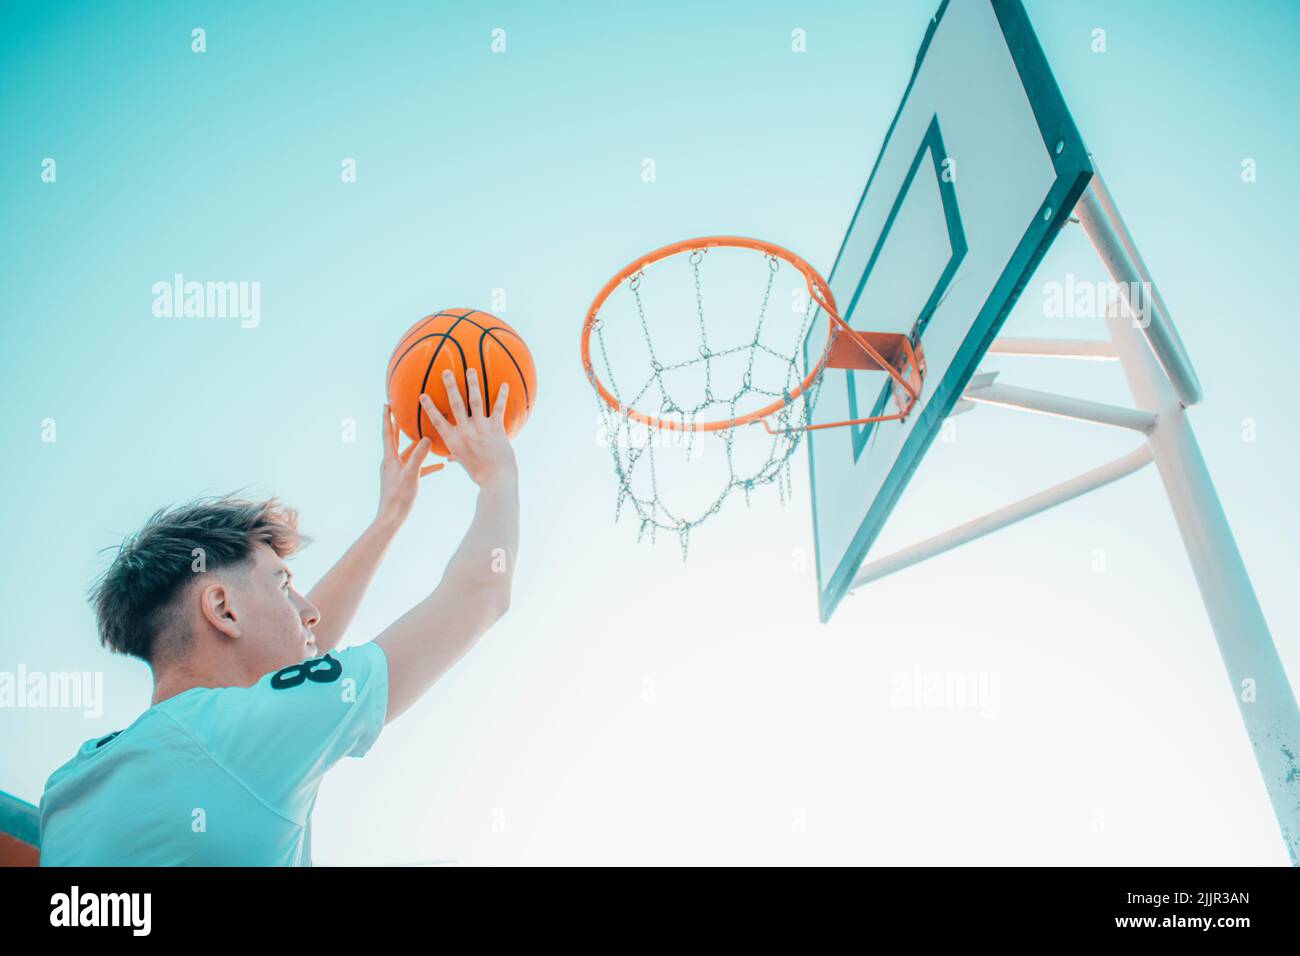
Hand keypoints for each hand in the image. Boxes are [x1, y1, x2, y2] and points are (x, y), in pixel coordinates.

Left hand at [377, 404, 436, 527]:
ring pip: (409, 453)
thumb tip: (427, 439)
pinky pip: (417, 468)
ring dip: (418, 445)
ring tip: (428, 435)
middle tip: (402, 412)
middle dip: (399, 426)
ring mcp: (398, 471)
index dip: (387, 418)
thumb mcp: (411, 474)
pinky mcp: (405, 480)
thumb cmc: (399, 497)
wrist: (392, 517)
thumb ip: (418, 456)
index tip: (386, 404)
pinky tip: (440, 465)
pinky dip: (427, 464)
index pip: (387, 433)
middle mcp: (392, 462)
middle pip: (396, 439)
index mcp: (390, 458)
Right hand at [419, 368, 516, 486]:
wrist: (497, 479)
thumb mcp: (463, 463)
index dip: (430, 407)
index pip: (438, 420)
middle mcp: (465, 432)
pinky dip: (502, 396)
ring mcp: (481, 429)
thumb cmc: (479, 473)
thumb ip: (455, 456)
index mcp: (454, 441)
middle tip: (447, 371)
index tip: (423, 395)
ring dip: (473, 383)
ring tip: (471, 369)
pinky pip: (498, 408)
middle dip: (450, 386)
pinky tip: (505, 384)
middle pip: (456, 404)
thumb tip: (448, 457)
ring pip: (475, 401)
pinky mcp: (496, 429)